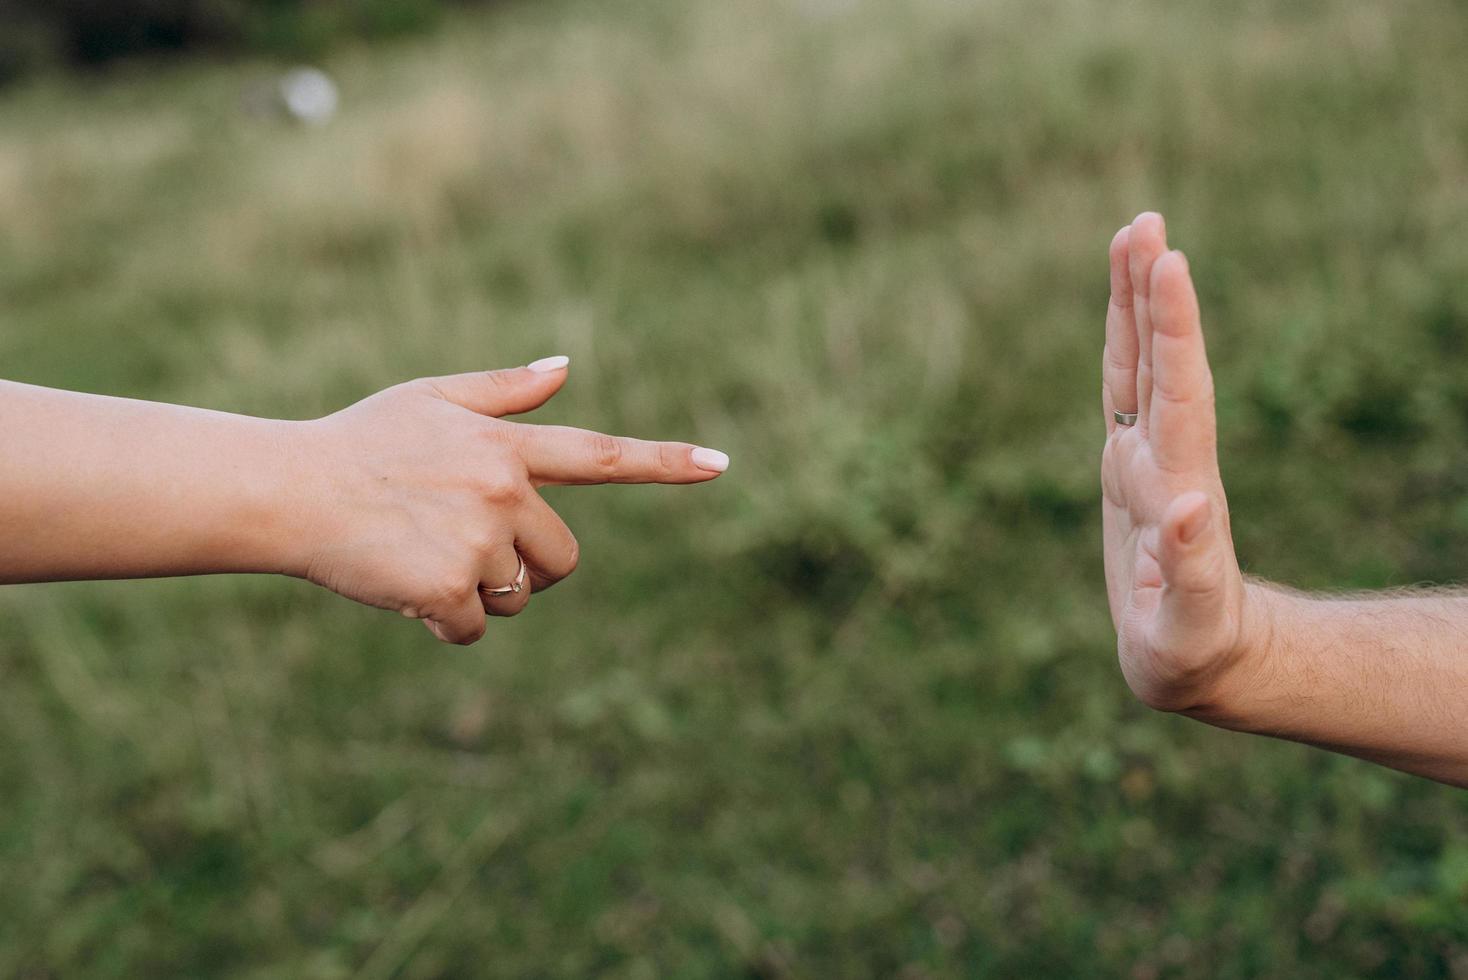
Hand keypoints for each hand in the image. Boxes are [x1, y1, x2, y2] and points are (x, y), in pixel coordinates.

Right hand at [293, 357, 727, 644]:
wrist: (289, 490)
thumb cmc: (359, 443)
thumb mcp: (429, 399)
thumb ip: (504, 392)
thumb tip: (566, 366)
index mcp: (507, 446)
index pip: (603, 455)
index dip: (665, 461)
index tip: (721, 465)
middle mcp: (505, 489)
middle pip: (563, 559)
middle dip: (526, 566)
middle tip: (463, 547)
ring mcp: (478, 538)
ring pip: (519, 596)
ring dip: (481, 594)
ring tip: (420, 555)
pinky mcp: (449, 586)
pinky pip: (474, 628)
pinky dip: (443, 622)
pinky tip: (402, 587)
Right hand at [1100, 214, 1263, 712]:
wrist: (1211, 655)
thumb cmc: (1193, 654)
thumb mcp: (1189, 628)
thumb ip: (1192, 572)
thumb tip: (1191, 507)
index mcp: (1178, 490)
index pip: (1178, 395)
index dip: (1173, 331)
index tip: (1170, 265)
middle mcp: (1168, 461)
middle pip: (1159, 363)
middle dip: (1150, 295)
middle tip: (1144, 222)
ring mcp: (1151, 461)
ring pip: (1141, 367)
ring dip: (1136, 304)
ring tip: (1133, 237)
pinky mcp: (1131, 471)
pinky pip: (1123, 394)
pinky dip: (1122, 345)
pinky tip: (1122, 311)